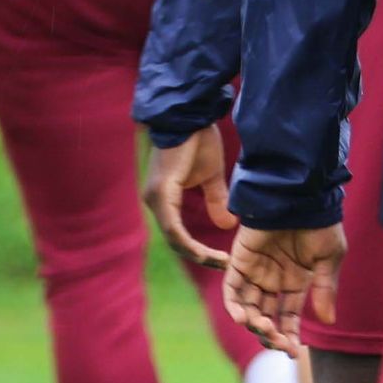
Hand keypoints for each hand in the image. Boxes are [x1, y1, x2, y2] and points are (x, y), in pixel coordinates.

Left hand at [145, 126, 235, 269]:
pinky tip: (205, 252)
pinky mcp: (161, 192)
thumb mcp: (211, 177)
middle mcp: (155, 201)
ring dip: (196, 254)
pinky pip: (172, 227)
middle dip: (200, 257)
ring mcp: (155, 197)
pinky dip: (189, 243)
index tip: (222, 260)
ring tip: (219, 262)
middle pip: (175, 241)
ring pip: (173, 238)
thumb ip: (215, 200)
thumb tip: (226, 225)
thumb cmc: (198, 141)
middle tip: (224, 266)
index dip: (198, 251)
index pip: (178, 235)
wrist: (191, 116)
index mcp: (164, 199)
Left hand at [224, 223, 343, 348]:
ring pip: (249, 306)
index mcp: (296, 282)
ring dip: (254, 322)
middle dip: (271, 333)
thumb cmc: (320, 224)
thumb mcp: (328, 259)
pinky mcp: (239, 259)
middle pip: (267, 316)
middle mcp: (274, 280)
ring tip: (263, 330)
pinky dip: (234, 304)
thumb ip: (324, 289)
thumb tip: (328, 321)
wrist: (302, 197)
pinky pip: (232, 287)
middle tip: (278, 343)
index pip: (289, 316)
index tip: (292, 353)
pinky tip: (243, 318)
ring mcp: (256, 271)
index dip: (289, 335)